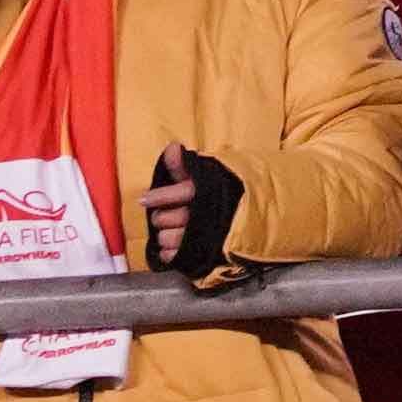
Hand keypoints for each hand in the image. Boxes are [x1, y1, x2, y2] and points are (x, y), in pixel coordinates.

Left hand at [143, 144, 253, 288]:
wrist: (256, 216)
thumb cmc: (227, 192)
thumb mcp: (209, 174)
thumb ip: (186, 166)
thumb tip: (171, 146)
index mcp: (207, 191)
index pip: (178, 193)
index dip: (158, 196)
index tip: (144, 199)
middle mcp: (204, 214)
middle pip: (167, 218)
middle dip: (160, 216)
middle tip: (162, 214)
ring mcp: (203, 235)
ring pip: (168, 237)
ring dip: (164, 235)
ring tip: (168, 230)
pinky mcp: (203, 252)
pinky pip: (175, 255)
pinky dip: (170, 252)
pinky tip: (172, 246)